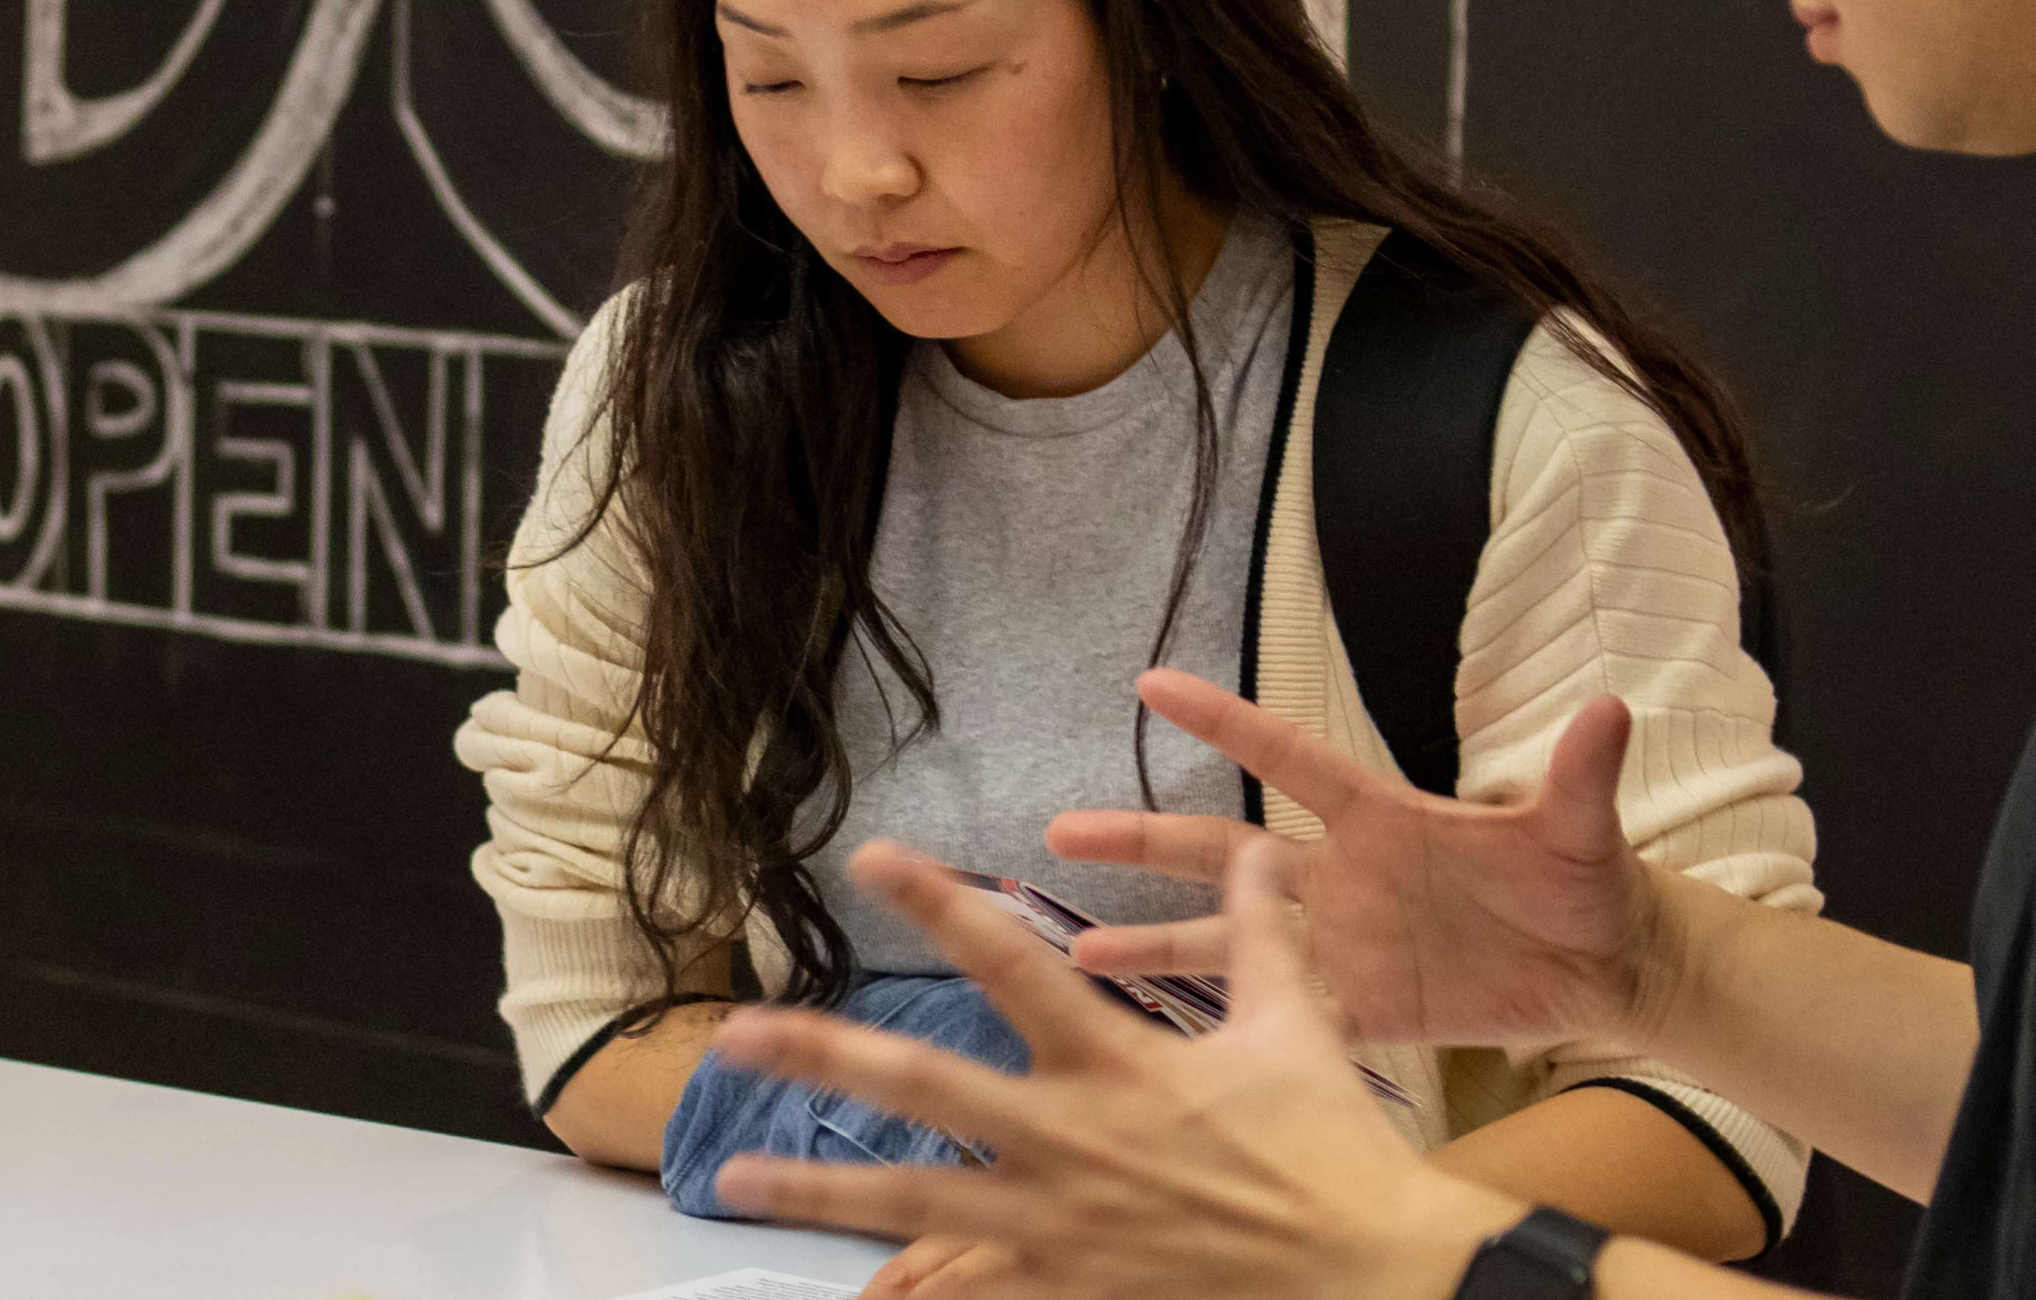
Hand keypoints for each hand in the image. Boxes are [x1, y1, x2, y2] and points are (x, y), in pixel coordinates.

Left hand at [707, 838, 1522, 1299]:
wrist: (1374, 1276)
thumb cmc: (1333, 1151)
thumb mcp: (1295, 1030)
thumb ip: (1260, 936)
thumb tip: (1262, 851)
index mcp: (1116, 1063)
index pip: (1010, 962)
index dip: (939, 904)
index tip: (871, 857)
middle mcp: (1069, 1140)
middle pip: (923, 1087)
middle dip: (824, 1057)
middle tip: (735, 1034)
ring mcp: (1059, 1226)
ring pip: (915, 1204)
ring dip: (818, 1194)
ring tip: (731, 1183)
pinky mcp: (1070, 1290)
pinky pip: (972, 1297)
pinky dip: (916, 1297)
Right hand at [1043, 668, 1660, 1050]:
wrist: (1602, 968)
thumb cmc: (1586, 883)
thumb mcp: (1581, 831)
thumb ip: (1578, 776)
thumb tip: (1610, 709)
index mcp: (1381, 818)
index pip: (1288, 758)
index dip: (1225, 723)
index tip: (1149, 686)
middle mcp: (1341, 875)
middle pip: (1222, 851)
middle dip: (1144, 840)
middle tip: (1062, 831)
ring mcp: (1342, 944)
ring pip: (1228, 941)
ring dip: (1155, 941)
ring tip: (1077, 951)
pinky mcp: (1360, 1010)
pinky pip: (1275, 1015)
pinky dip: (1220, 1024)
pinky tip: (1160, 1031)